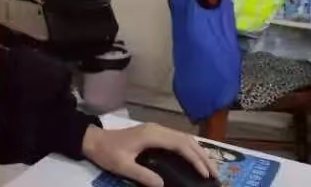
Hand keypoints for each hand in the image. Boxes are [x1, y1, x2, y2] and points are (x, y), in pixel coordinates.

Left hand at [81, 123, 217, 186]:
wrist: (94, 140)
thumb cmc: (108, 152)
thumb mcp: (123, 166)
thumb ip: (143, 175)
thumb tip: (164, 185)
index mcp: (152, 134)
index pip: (180, 145)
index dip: (195, 159)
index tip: (206, 174)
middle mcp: (158, 129)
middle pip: (186, 140)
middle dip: (203, 156)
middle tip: (216, 174)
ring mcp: (156, 129)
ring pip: (184, 138)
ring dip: (198, 152)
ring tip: (210, 168)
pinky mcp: (155, 133)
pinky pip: (178, 139)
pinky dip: (190, 149)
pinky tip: (195, 159)